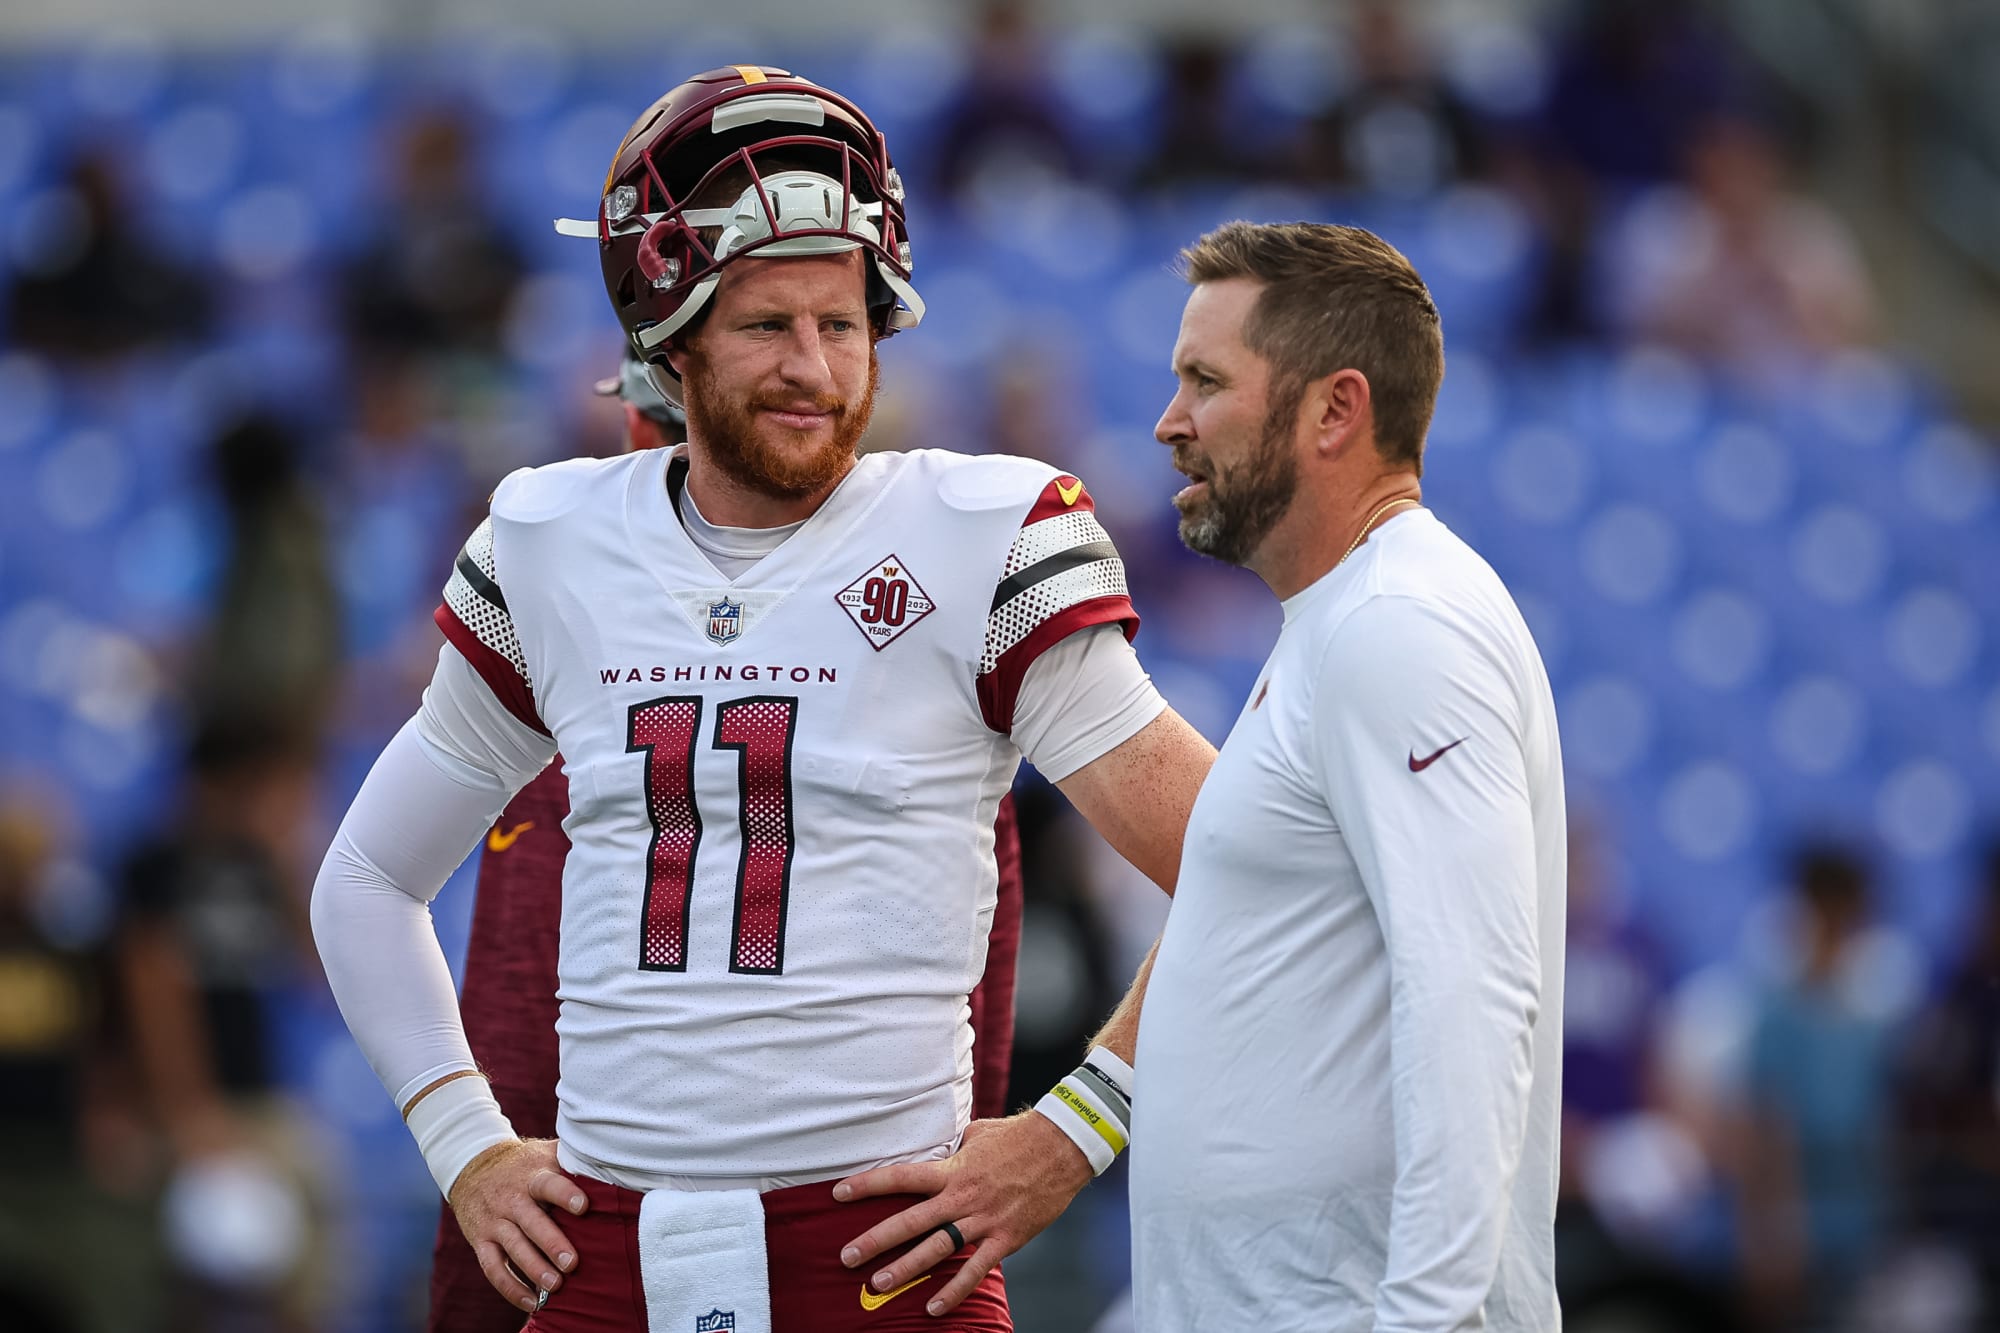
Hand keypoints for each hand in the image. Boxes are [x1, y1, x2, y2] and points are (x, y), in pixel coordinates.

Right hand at [447, 1138, 587, 1313]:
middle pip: (531, 1221)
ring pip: (512, 1247)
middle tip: (572, 1263)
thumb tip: (617, 1163)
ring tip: (555, 1286)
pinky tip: (531, 1302)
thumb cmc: (524, 1164)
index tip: (582, 1207)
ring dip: (533, 1269)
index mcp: (532, 1175)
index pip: (548, 1184)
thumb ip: (573, 1159)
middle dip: (551, 1243)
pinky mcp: (481, 1241)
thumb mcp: (544, 1154)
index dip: (564, 1194)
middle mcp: (512, 1199)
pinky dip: (510, 1287)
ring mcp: (495, 1221)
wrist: (473, 1166)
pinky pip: (493, 1268)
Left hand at [834, 1111, 1093, 1316]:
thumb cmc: (1019, 1136)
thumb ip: (954, 1149)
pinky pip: (975, 1270)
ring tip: (878, 1285)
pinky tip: (934, 1308)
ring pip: (937, 1248)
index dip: (867, 1184)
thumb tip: (940, 1149)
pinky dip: (954, 1290)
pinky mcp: (1005, 1238)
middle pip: (910, 1220)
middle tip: (846, 1256)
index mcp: (952, 1169)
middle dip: (876, 1240)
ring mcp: (983, 1220)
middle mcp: (961, 1196)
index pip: (900, 1177)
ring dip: (906, 1268)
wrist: (1062, 1147)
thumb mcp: (978, 1134)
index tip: (838, 1193)